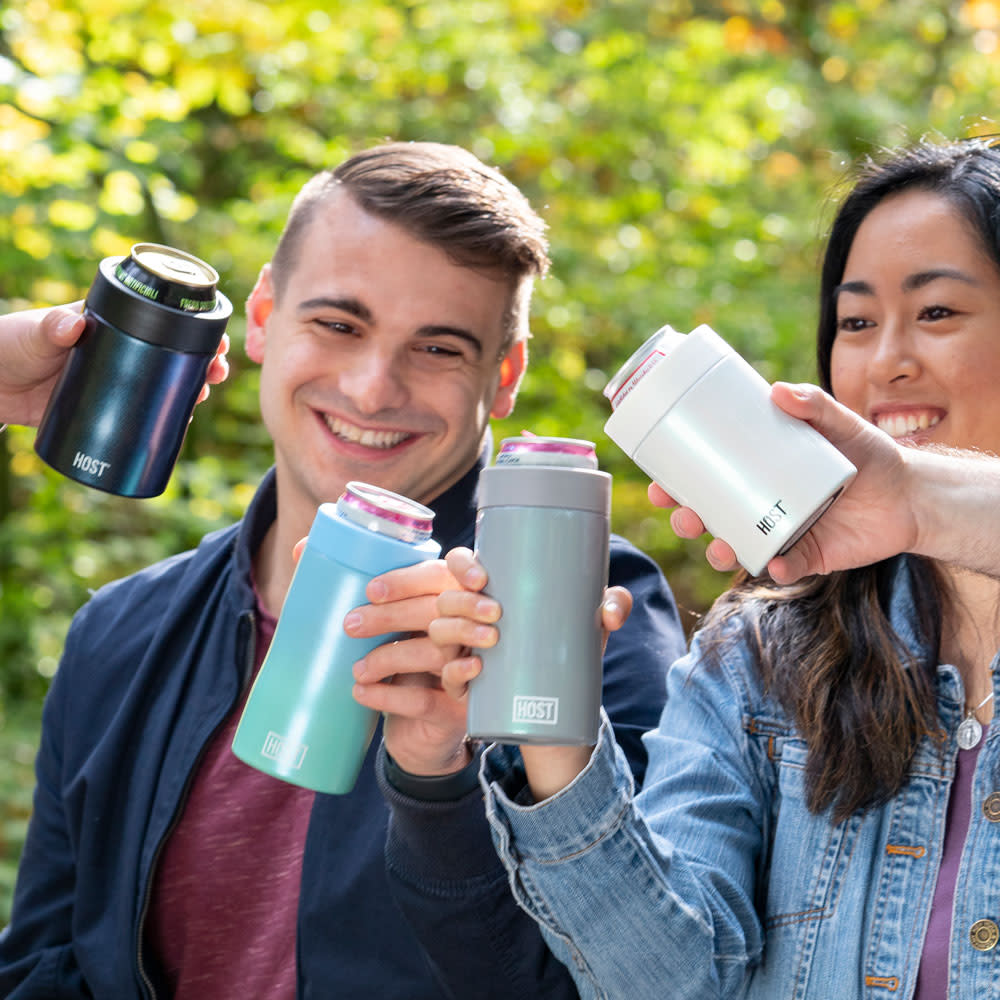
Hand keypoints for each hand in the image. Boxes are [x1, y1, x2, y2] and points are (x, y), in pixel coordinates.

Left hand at [0, 304, 229, 427]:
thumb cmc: (7, 346)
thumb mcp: (33, 335)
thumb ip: (51, 327)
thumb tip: (72, 325)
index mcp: (110, 325)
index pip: (161, 322)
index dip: (191, 329)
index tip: (212, 337)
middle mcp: (120, 353)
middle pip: (171, 356)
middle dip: (201, 363)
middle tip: (217, 372)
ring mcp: (114, 383)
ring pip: (161, 386)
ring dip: (190, 390)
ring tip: (203, 396)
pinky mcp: (105, 411)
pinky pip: (140, 416)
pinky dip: (163, 420)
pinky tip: (182, 423)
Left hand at [345, 558, 473, 777]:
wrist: (419, 734)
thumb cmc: (399, 663)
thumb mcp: (384, 625)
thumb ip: (352, 587)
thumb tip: (301, 548)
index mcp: (454, 596)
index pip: (453, 569)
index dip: (421, 571)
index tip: (375, 590)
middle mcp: (473, 627)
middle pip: (444, 606)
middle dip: (393, 614)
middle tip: (349, 626)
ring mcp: (472, 667)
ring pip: (438, 650)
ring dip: (390, 657)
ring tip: (357, 669)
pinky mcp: (460, 709)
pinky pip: (427, 698)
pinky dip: (390, 695)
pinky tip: (362, 693)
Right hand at [432, 547, 632, 800]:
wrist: (562, 701)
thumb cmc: (569, 642)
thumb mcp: (592, 620)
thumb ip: (612, 604)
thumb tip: (611, 612)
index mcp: (489, 589)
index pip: (459, 564)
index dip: (461, 565)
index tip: (482, 576)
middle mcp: (469, 615)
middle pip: (447, 598)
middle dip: (465, 602)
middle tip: (496, 612)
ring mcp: (463, 648)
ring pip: (440, 631)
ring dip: (459, 631)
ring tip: (493, 638)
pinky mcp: (466, 682)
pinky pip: (448, 675)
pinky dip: (457, 671)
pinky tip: (476, 669)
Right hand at [651, 382, 916, 582]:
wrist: (913, 495)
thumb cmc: (870, 455)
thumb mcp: (840, 423)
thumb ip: (814, 404)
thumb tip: (779, 391)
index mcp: (758, 475)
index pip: (706, 481)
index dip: (677, 485)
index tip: (659, 483)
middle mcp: (762, 506)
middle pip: (710, 517)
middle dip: (688, 520)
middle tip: (684, 515)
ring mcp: (782, 533)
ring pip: (736, 546)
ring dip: (719, 549)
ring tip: (720, 544)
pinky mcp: (808, 557)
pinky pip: (782, 567)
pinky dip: (775, 568)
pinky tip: (774, 562)